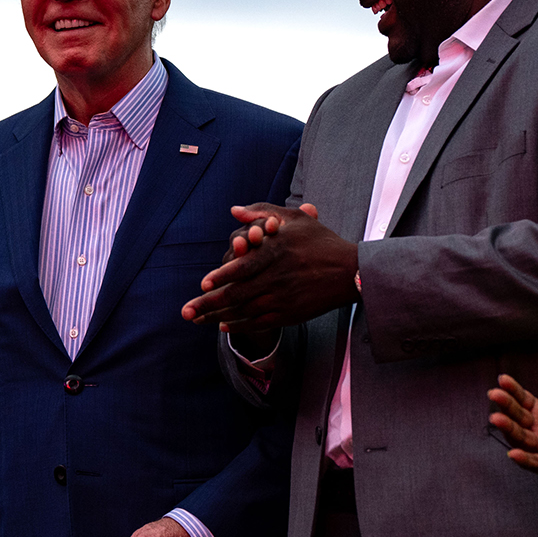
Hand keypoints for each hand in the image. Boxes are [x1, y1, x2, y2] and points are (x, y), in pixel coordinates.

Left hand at [182, 202, 357, 332]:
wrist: (351, 272)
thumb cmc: (320, 242)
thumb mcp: (294, 220)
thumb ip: (262, 212)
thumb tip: (233, 211)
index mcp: (276, 253)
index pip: (242, 267)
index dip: (220, 277)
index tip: (202, 284)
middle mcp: (277, 278)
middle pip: (237, 294)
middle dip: (207, 304)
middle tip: (186, 312)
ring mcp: (283, 298)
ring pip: (245, 311)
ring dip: (218, 317)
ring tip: (197, 320)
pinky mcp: (290, 314)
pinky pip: (259, 322)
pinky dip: (240, 325)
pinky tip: (224, 326)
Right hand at [488, 341, 537, 483]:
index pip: (522, 399)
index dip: (513, 390)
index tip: (503, 379)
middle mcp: (536, 428)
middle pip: (517, 416)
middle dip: (506, 407)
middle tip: (495, 395)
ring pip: (521, 438)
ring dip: (509, 429)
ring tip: (497, 419)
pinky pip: (534, 462)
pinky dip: (524, 459)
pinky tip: (514, 453)